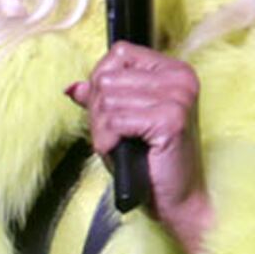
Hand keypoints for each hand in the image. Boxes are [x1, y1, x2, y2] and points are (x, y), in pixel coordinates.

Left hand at [71, 44, 212, 253]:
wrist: (178, 201)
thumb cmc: (152, 164)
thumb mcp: (123, 123)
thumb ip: (102, 99)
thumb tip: (73, 87)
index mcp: (174, 71)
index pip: (120, 52)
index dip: (103, 81)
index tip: (110, 110)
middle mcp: (180, 78)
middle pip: (108, 77)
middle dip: (99, 110)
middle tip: (114, 135)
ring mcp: (178, 97)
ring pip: (107, 100)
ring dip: (102, 130)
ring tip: (120, 146)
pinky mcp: (170, 119)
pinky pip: (115, 121)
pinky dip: (108, 142)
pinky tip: (122, 152)